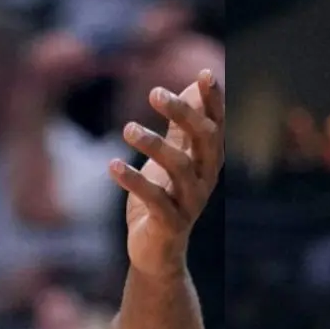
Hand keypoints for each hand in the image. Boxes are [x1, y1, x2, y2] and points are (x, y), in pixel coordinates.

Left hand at [113, 71, 223, 277]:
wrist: (157, 254)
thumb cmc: (164, 200)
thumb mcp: (172, 160)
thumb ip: (181, 128)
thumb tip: (191, 86)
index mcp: (207, 162)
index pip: (216, 125)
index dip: (214, 101)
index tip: (205, 74)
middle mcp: (205, 180)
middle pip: (204, 141)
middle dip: (183, 113)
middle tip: (154, 92)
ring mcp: (190, 203)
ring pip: (180, 168)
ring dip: (154, 144)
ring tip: (128, 128)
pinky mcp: (170, 224)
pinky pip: (155, 199)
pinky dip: (134, 181)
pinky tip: (113, 165)